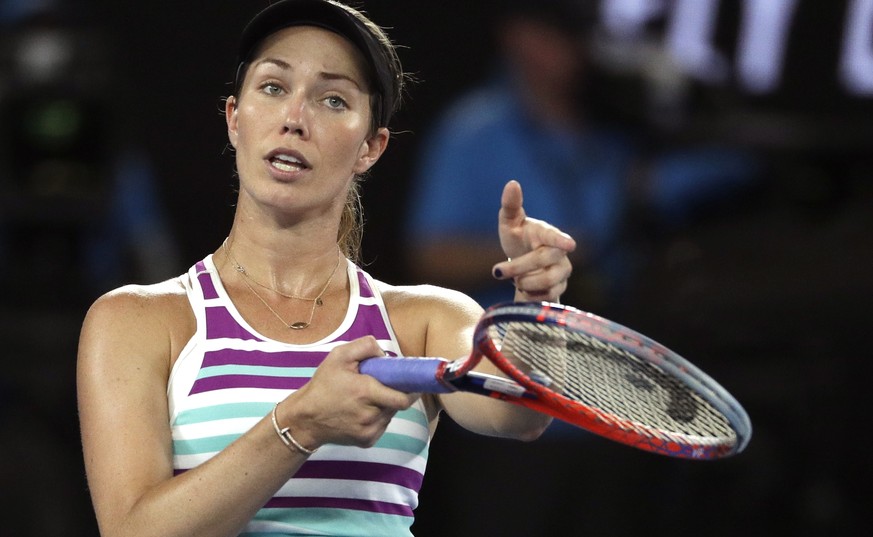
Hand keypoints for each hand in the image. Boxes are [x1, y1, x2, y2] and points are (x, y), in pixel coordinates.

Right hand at [279, 337, 419, 448]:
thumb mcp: (338, 356)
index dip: (411, 389)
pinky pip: (382, 425)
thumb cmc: (323, 386)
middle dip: (395, 393)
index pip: (404, 398)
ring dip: (386, 405)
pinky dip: (377, 417)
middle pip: (398, 404)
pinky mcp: (367, 441)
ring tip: (367, 398)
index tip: (411, 381)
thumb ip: (365, 346)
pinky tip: (361, 411)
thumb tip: (386, 354)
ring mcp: (370, 431)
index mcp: (366, 393)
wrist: (306, 419)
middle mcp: (371, 415)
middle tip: (383, 385)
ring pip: (390, 414)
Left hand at [492, 180, 575, 301]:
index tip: (570, 244)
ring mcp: (563, 271)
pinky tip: (526, 288)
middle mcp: (560, 252)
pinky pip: (545, 296)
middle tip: (497, 271)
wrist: (522, 269)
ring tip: (515, 279)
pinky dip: (530, 294)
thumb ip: (510, 205)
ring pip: (546, 281)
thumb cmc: (517, 241)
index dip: (561, 240)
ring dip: (523, 282)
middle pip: (542, 260)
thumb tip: (512, 183)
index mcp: (546, 233)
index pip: (555, 236)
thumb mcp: (509, 224)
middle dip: (517, 267)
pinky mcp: (560, 288)